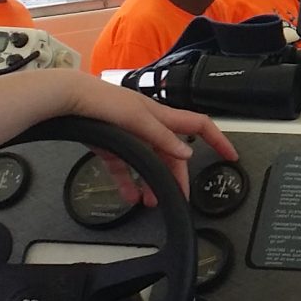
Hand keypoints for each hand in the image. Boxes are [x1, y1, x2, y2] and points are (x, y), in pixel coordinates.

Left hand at [60, 71, 237, 198]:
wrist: (69, 99)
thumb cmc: (105, 102)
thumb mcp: (138, 118)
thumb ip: (162, 137)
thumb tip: (187, 153)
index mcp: (162, 116)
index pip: (199, 125)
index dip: (218, 140)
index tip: (231, 156)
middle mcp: (150, 126)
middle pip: (173, 153)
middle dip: (179, 176)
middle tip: (180, 197)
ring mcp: (131, 136)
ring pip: (150, 163)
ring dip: (153, 183)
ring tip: (152, 202)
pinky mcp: (112, 145)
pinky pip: (125, 168)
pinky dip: (129, 183)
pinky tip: (129, 197)